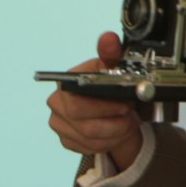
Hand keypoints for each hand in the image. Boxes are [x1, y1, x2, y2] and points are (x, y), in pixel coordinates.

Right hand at [47, 32, 147, 168]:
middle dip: (114, 123)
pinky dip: (108, 142)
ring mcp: (58, 123)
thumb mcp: (114, 68)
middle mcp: (57, 103)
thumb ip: (112, 54)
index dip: (106, 106)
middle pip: (85, 124)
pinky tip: (116, 133)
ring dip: (116, 133)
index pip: (79, 100)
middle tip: (129, 115)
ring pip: (90, 138)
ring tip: (127, 123)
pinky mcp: (65, 140)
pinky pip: (88, 148)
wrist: (109, 108)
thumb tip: (108, 38)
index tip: (126, 104)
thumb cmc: (109, 87)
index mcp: (65, 83)